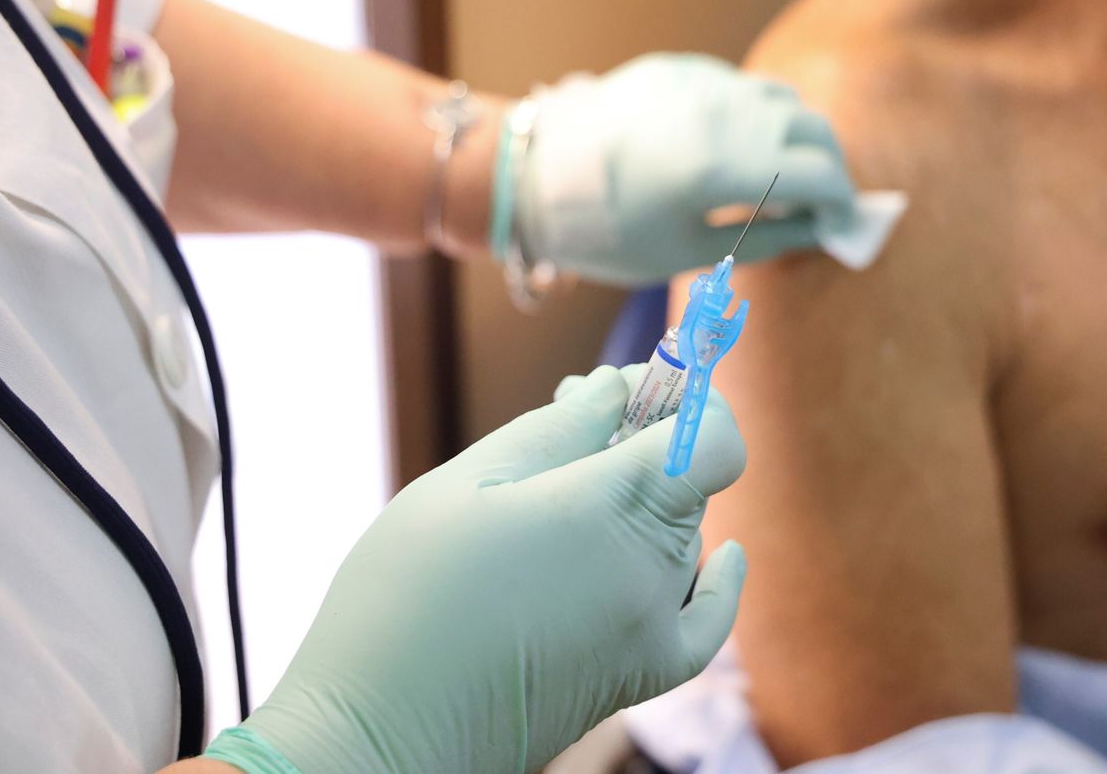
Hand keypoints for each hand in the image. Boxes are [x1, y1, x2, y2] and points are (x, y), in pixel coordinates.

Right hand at [203, 365, 746, 773]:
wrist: (381, 725)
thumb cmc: (409, 592)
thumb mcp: (470, 482)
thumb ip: (556, 428)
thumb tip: (614, 387)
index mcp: (612, 508)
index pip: (712, 438)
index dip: (691, 400)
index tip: (648, 379)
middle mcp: (650, 570)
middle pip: (691, 481)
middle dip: (647, 434)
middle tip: (577, 410)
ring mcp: (650, 628)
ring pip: (685, 536)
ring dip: (654, 497)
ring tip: (575, 480)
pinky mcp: (637, 676)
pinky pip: (704, 620)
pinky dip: (718, 582)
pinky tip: (725, 554)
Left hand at [514, 52, 853, 285]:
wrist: (533, 179)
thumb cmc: (607, 230)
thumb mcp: (688, 251)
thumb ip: (766, 237)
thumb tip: (820, 230)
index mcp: (724, 166)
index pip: (818, 174)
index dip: (842, 201)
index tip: (842, 223)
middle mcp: (720, 113)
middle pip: (811, 127)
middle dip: (829, 165)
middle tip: (824, 200)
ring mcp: (699, 83)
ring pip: (780, 97)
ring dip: (796, 134)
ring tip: (784, 172)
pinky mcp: (677, 69)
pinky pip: (738, 86)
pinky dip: (756, 114)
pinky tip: (738, 144)